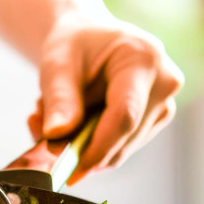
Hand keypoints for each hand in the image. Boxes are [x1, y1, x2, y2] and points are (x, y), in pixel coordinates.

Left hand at [28, 13, 183, 182]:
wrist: (89, 36)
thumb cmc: (74, 44)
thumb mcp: (57, 64)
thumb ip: (59, 99)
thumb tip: (56, 135)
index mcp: (143, 59)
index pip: (124, 116)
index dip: (97, 147)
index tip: (71, 167)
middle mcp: (164, 83)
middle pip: (124, 137)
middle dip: (80, 145)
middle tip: (39, 125)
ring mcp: (164, 105)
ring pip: (120, 149)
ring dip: (82, 144)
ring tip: (54, 115)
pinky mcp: (155, 121)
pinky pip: (119, 147)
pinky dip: (90, 144)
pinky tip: (72, 120)